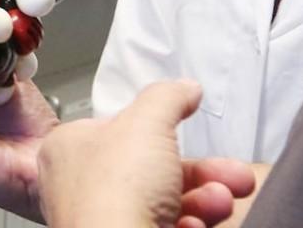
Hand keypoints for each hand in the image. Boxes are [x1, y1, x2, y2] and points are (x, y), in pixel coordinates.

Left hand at [38, 81, 256, 227]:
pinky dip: (188, 225)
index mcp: (70, 148)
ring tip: (222, 201)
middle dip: (203, 173)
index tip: (186, 127)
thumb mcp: (148, 123)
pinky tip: (196, 226)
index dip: (156, 131)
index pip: (118, 130)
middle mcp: (80, 186)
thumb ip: (167, 98)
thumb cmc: (115, 194)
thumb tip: (184, 88)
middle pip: (152, 169)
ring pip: (165, 202)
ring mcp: (101, 220)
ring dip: (205, 199)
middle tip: (233, 175)